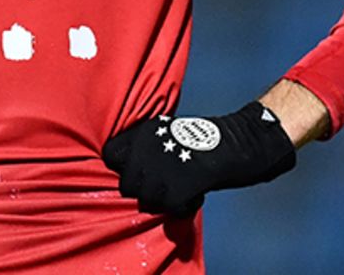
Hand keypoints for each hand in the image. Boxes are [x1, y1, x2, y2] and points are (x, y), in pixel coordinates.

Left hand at [102, 102, 295, 217]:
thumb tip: (125, 170)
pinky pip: (170, 209)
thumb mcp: (164, 133)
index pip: (110, 156)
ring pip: (146, 201)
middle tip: (166, 185)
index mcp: (141, 133)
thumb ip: (145, 149)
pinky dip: (183, 206)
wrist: (234, 144)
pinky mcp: (175, 189)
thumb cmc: (201, 140)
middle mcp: (144, 151)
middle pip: (127, 185)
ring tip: (183, 188)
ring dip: (164, 200)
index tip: (138, 172)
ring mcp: (158, 171)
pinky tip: (195, 195)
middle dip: (144, 190)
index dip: (124, 167)